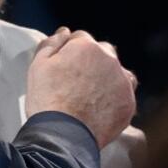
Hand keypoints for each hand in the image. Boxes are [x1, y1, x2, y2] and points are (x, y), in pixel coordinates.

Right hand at [25, 28, 136, 147]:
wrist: (62, 135)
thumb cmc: (46, 99)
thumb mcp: (38, 66)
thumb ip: (51, 44)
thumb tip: (64, 32)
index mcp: (86, 47)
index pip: (81, 38)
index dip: (70, 50)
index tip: (63, 66)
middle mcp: (110, 60)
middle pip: (103, 52)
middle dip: (91, 61)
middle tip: (75, 82)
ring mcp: (122, 82)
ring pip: (117, 72)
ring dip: (107, 77)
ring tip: (91, 95)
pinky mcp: (129, 103)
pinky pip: (124, 94)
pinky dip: (114, 98)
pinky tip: (99, 108)